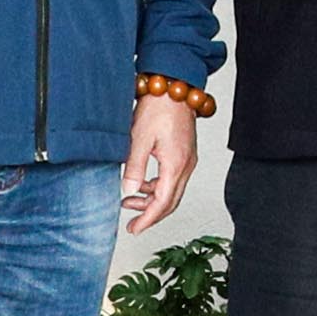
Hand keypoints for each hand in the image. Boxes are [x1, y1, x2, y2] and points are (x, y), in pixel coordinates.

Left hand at [121, 87, 205, 230]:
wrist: (174, 86)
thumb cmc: (159, 107)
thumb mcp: (139, 138)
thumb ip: (135, 167)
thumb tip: (129, 191)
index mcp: (175, 165)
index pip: (163, 203)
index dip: (148, 219)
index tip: (134, 229)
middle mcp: (186, 165)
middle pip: (171, 202)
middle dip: (150, 215)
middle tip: (132, 223)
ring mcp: (187, 160)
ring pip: (172, 191)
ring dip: (152, 200)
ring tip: (129, 200)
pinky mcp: (184, 153)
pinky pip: (173, 179)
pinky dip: (157, 187)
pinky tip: (142, 183)